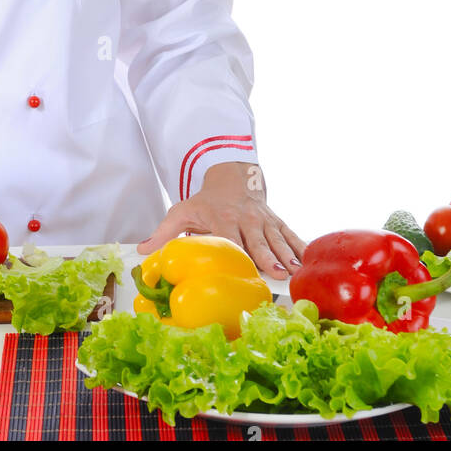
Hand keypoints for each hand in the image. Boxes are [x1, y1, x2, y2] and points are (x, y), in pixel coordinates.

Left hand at [136, 162, 305, 279]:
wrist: (231, 177)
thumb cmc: (205, 202)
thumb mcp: (182, 212)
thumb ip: (163, 233)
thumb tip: (141, 252)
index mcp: (222, 219)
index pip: (230, 238)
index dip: (238, 252)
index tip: (245, 267)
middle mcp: (246, 219)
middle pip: (257, 240)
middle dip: (268, 256)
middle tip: (277, 273)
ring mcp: (263, 219)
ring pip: (277, 238)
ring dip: (287, 254)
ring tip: (296, 270)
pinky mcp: (275, 220)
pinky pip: (290, 233)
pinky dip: (301, 245)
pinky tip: (310, 259)